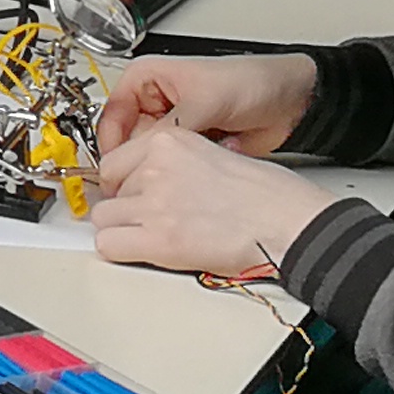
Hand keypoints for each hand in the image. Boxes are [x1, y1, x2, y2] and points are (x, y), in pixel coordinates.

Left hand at [88, 122, 333, 280]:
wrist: (289, 222)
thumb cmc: (267, 194)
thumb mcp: (212, 155)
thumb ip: (174, 163)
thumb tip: (149, 179)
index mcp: (169, 141)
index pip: (113, 162)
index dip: (122, 184)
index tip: (131, 195)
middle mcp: (155, 167)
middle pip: (107, 192)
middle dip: (123, 208)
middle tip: (148, 220)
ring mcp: (155, 202)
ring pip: (104, 219)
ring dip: (123, 230)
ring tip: (155, 237)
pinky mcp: (160, 239)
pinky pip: (108, 245)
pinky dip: (120, 251)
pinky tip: (145, 252)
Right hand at [92, 49, 318, 161]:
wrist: (289, 102)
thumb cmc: (250, 80)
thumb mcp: (203, 102)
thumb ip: (169, 129)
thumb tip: (143, 157)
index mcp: (144, 79)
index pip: (111, 117)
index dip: (110, 147)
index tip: (113, 175)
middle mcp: (153, 104)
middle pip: (126, 143)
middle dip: (138, 164)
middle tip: (143, 185)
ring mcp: (171, 127)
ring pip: (149, 159)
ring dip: (163, 170)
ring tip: (175, 179)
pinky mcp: (189, 148)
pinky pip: (173, 168)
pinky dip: (181, 174)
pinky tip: (192, 177)